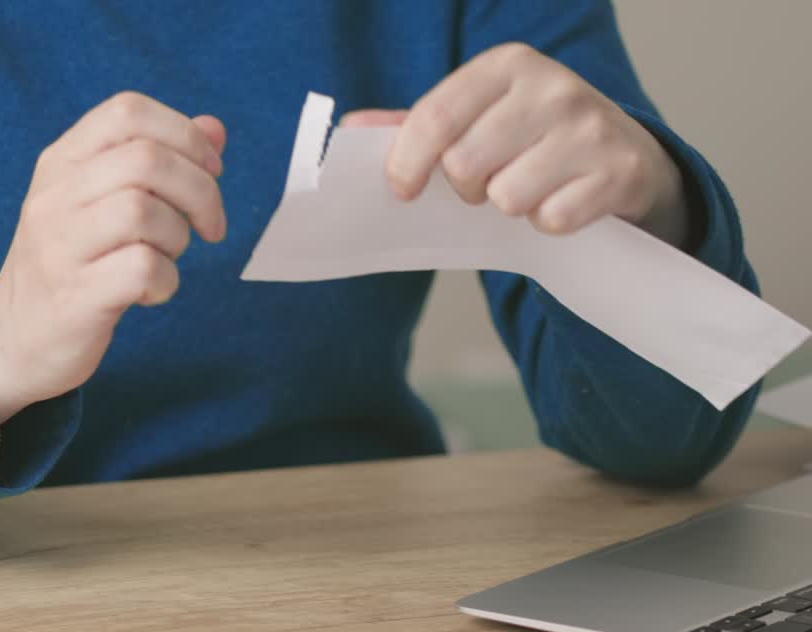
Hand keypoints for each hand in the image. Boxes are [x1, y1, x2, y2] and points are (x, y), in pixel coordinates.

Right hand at [0, 92, 227, 443]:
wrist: (13, 337)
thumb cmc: (72, 262)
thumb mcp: (103, 200)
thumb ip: (157, 159)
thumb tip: (215, 129)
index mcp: (61, 161)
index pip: (128, 112)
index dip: (184, 134)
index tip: (211, 170)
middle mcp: (55, 196)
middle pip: (147, 159)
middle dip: (200, 190)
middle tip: (210, 226)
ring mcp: (60, 246)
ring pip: (144, 211)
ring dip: (178, 238)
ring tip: (165, 258)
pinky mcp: (75, 296)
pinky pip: (142, 269)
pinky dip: (166, 281)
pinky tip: (150, 292)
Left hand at [342, 43, 688, 246]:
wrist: (626, 159)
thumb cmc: (532, 140)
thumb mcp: (476, 119)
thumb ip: (414, 125)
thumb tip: (349, 129)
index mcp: (507, 64)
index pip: (435, 118)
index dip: (407, 163)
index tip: (402, 189)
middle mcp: (553, 86)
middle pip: (465, 163)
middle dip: (465, 189)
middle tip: (484, 185)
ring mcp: (592, 126)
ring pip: (507, 196)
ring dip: (508, 208)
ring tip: (526, 191)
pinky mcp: (621, 170)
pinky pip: (552, 219)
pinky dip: (549, 224)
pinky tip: (562, 202)